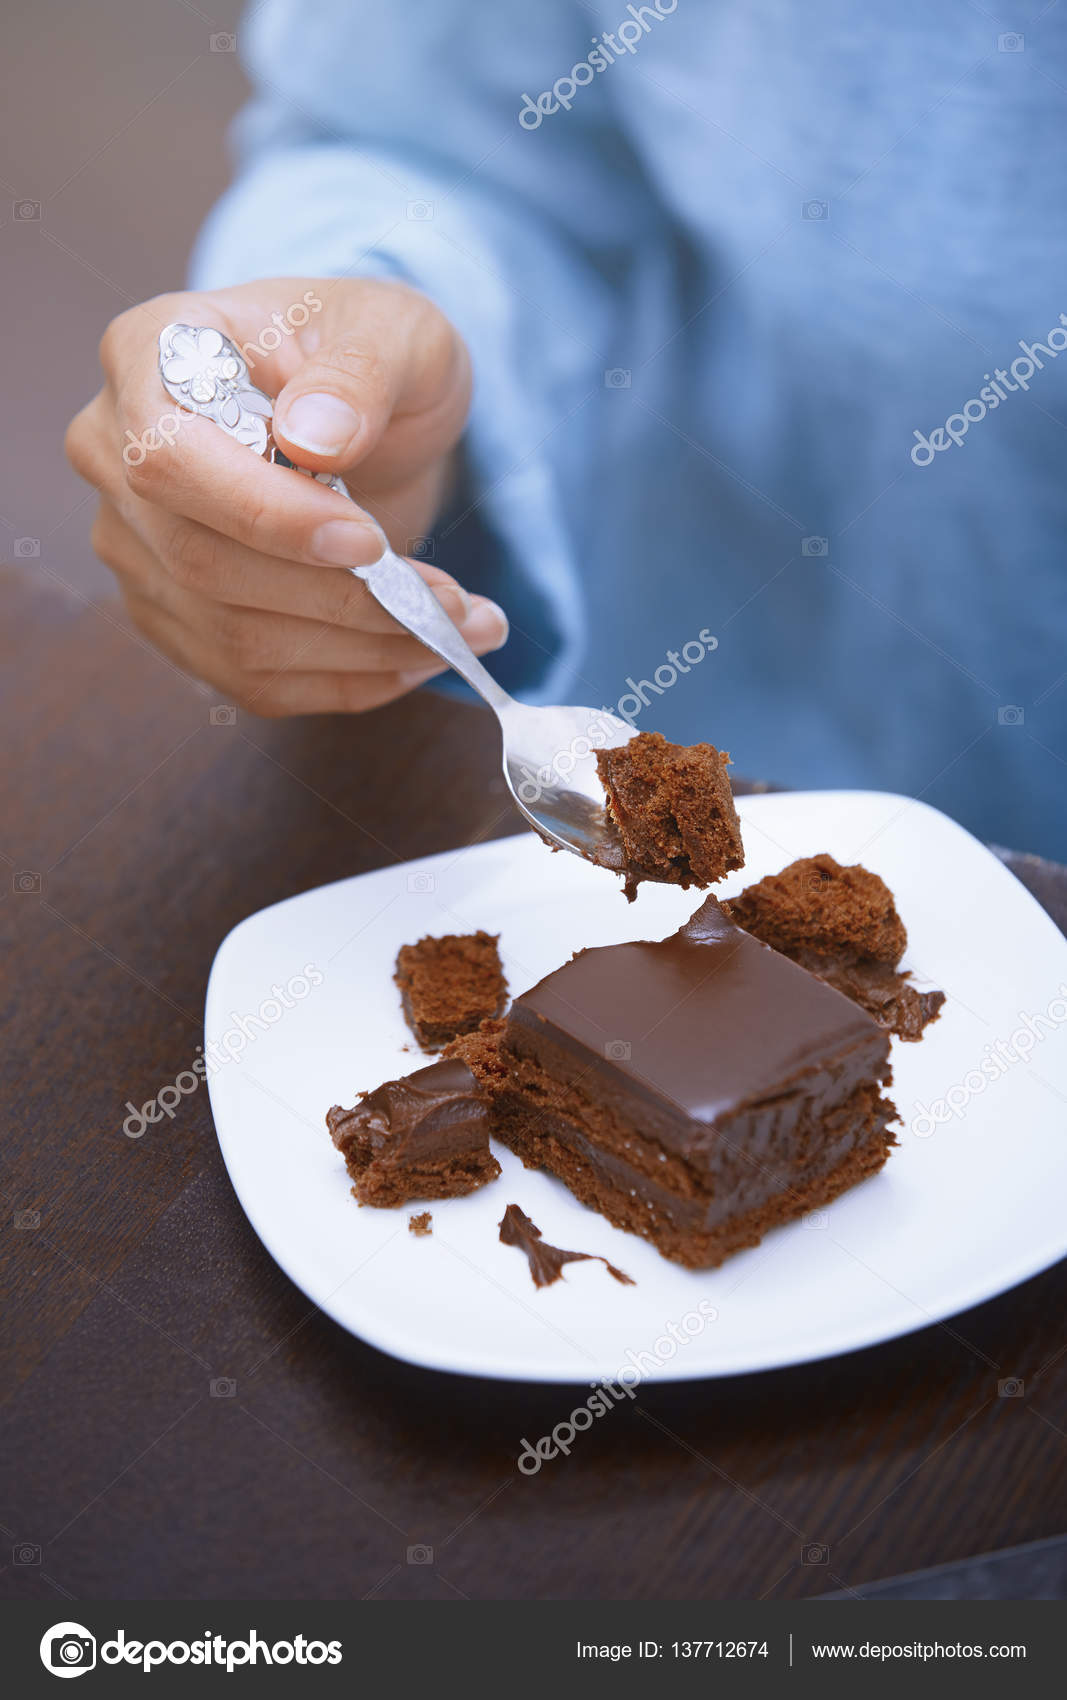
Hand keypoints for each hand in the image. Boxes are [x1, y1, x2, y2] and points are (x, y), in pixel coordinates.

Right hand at [65, 277, 507, 714]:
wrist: (366, 406)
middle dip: (340, 600)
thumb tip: (315, 438)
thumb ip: (358, 373)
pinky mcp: (174, 614)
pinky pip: (249, 678)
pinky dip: (345, 681)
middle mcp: (114, 453)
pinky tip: (415, 657)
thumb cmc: (369, 350)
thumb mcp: (393, 333)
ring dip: (360, 650)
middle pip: (202, 564)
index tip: (367, 541)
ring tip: (459, 631)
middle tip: (451, 603)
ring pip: (232, 637)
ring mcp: (135, 544)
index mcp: (148, 355)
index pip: (168, 460)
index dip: (265, 516)